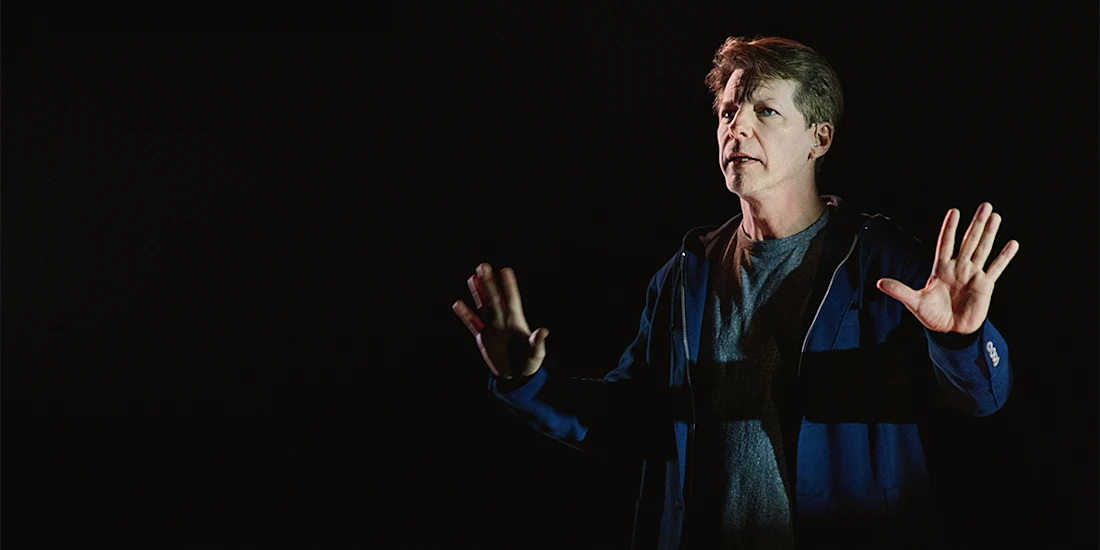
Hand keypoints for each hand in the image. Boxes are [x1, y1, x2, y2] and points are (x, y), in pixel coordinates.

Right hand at [452, 263, 549, 378]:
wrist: (516, 378)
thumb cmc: (529, 364)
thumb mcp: (536, 354)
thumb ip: (537, 342)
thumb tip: (543, 331)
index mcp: (517, 322)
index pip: (512, 299)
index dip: (509, 286)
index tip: (505, 270)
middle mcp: (503, 321)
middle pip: (494, 299)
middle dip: (489, 283)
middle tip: (482, 266)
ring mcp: (492, 328)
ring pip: (483, 306)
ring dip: (478, 293)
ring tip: (472, 277)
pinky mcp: (483, 338)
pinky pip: (472, 324)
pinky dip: (465, 314)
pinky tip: (458, 304)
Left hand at [877, 203, 1019, 334]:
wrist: (950, 332)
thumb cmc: (931, 316)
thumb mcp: (914, 302)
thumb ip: (899, 291)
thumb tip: (879, 282)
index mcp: (940, 268)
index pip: (946, 243)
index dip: (949, 228)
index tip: (954, 211)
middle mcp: (958, 267)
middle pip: (968, 241)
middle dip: (976, 223)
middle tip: (985, 205)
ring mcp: (973, 275)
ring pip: (982, 249)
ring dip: (989, 233)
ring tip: (996, 216)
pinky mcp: (985, 285)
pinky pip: (996, 268)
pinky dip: (1004, 256)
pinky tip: (1012, 244)